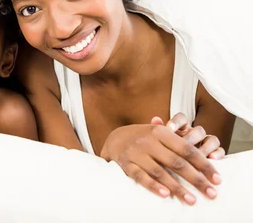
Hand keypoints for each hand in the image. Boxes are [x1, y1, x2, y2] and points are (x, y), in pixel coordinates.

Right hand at [100, 123, 221, 204]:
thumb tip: (210, 154)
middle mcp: (148, 141)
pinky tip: (165, 195)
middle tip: (211, 194)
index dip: (204, 164)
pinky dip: (153, 186)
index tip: (217, 179)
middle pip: (177, 162)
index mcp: (161, 132)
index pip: (187, 149)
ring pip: (159, 172)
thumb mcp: (160, 133)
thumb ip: (180, 141)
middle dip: (196, 179)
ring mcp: (136, 152)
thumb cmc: (145, 138)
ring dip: (177, 187)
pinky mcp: (126, 164)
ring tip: (191, 200)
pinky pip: (140, 176)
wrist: (115, 138)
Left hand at [151, 113, 224, 159]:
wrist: (169, 167)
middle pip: (198, 130)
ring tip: (199, 155)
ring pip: (211, 139)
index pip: (182, 119)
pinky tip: (212, 159)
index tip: (168, 128)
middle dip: (192, 138)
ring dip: (206, 147)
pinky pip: (220, 150)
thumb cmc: (161, 155)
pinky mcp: (215, 154)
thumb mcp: (157, 145)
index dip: (177, 122)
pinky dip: (218, 154)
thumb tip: (156, 119)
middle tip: (184, 146)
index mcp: (181, 129)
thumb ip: (157, 132)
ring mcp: (206, 144)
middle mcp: (195, 134)